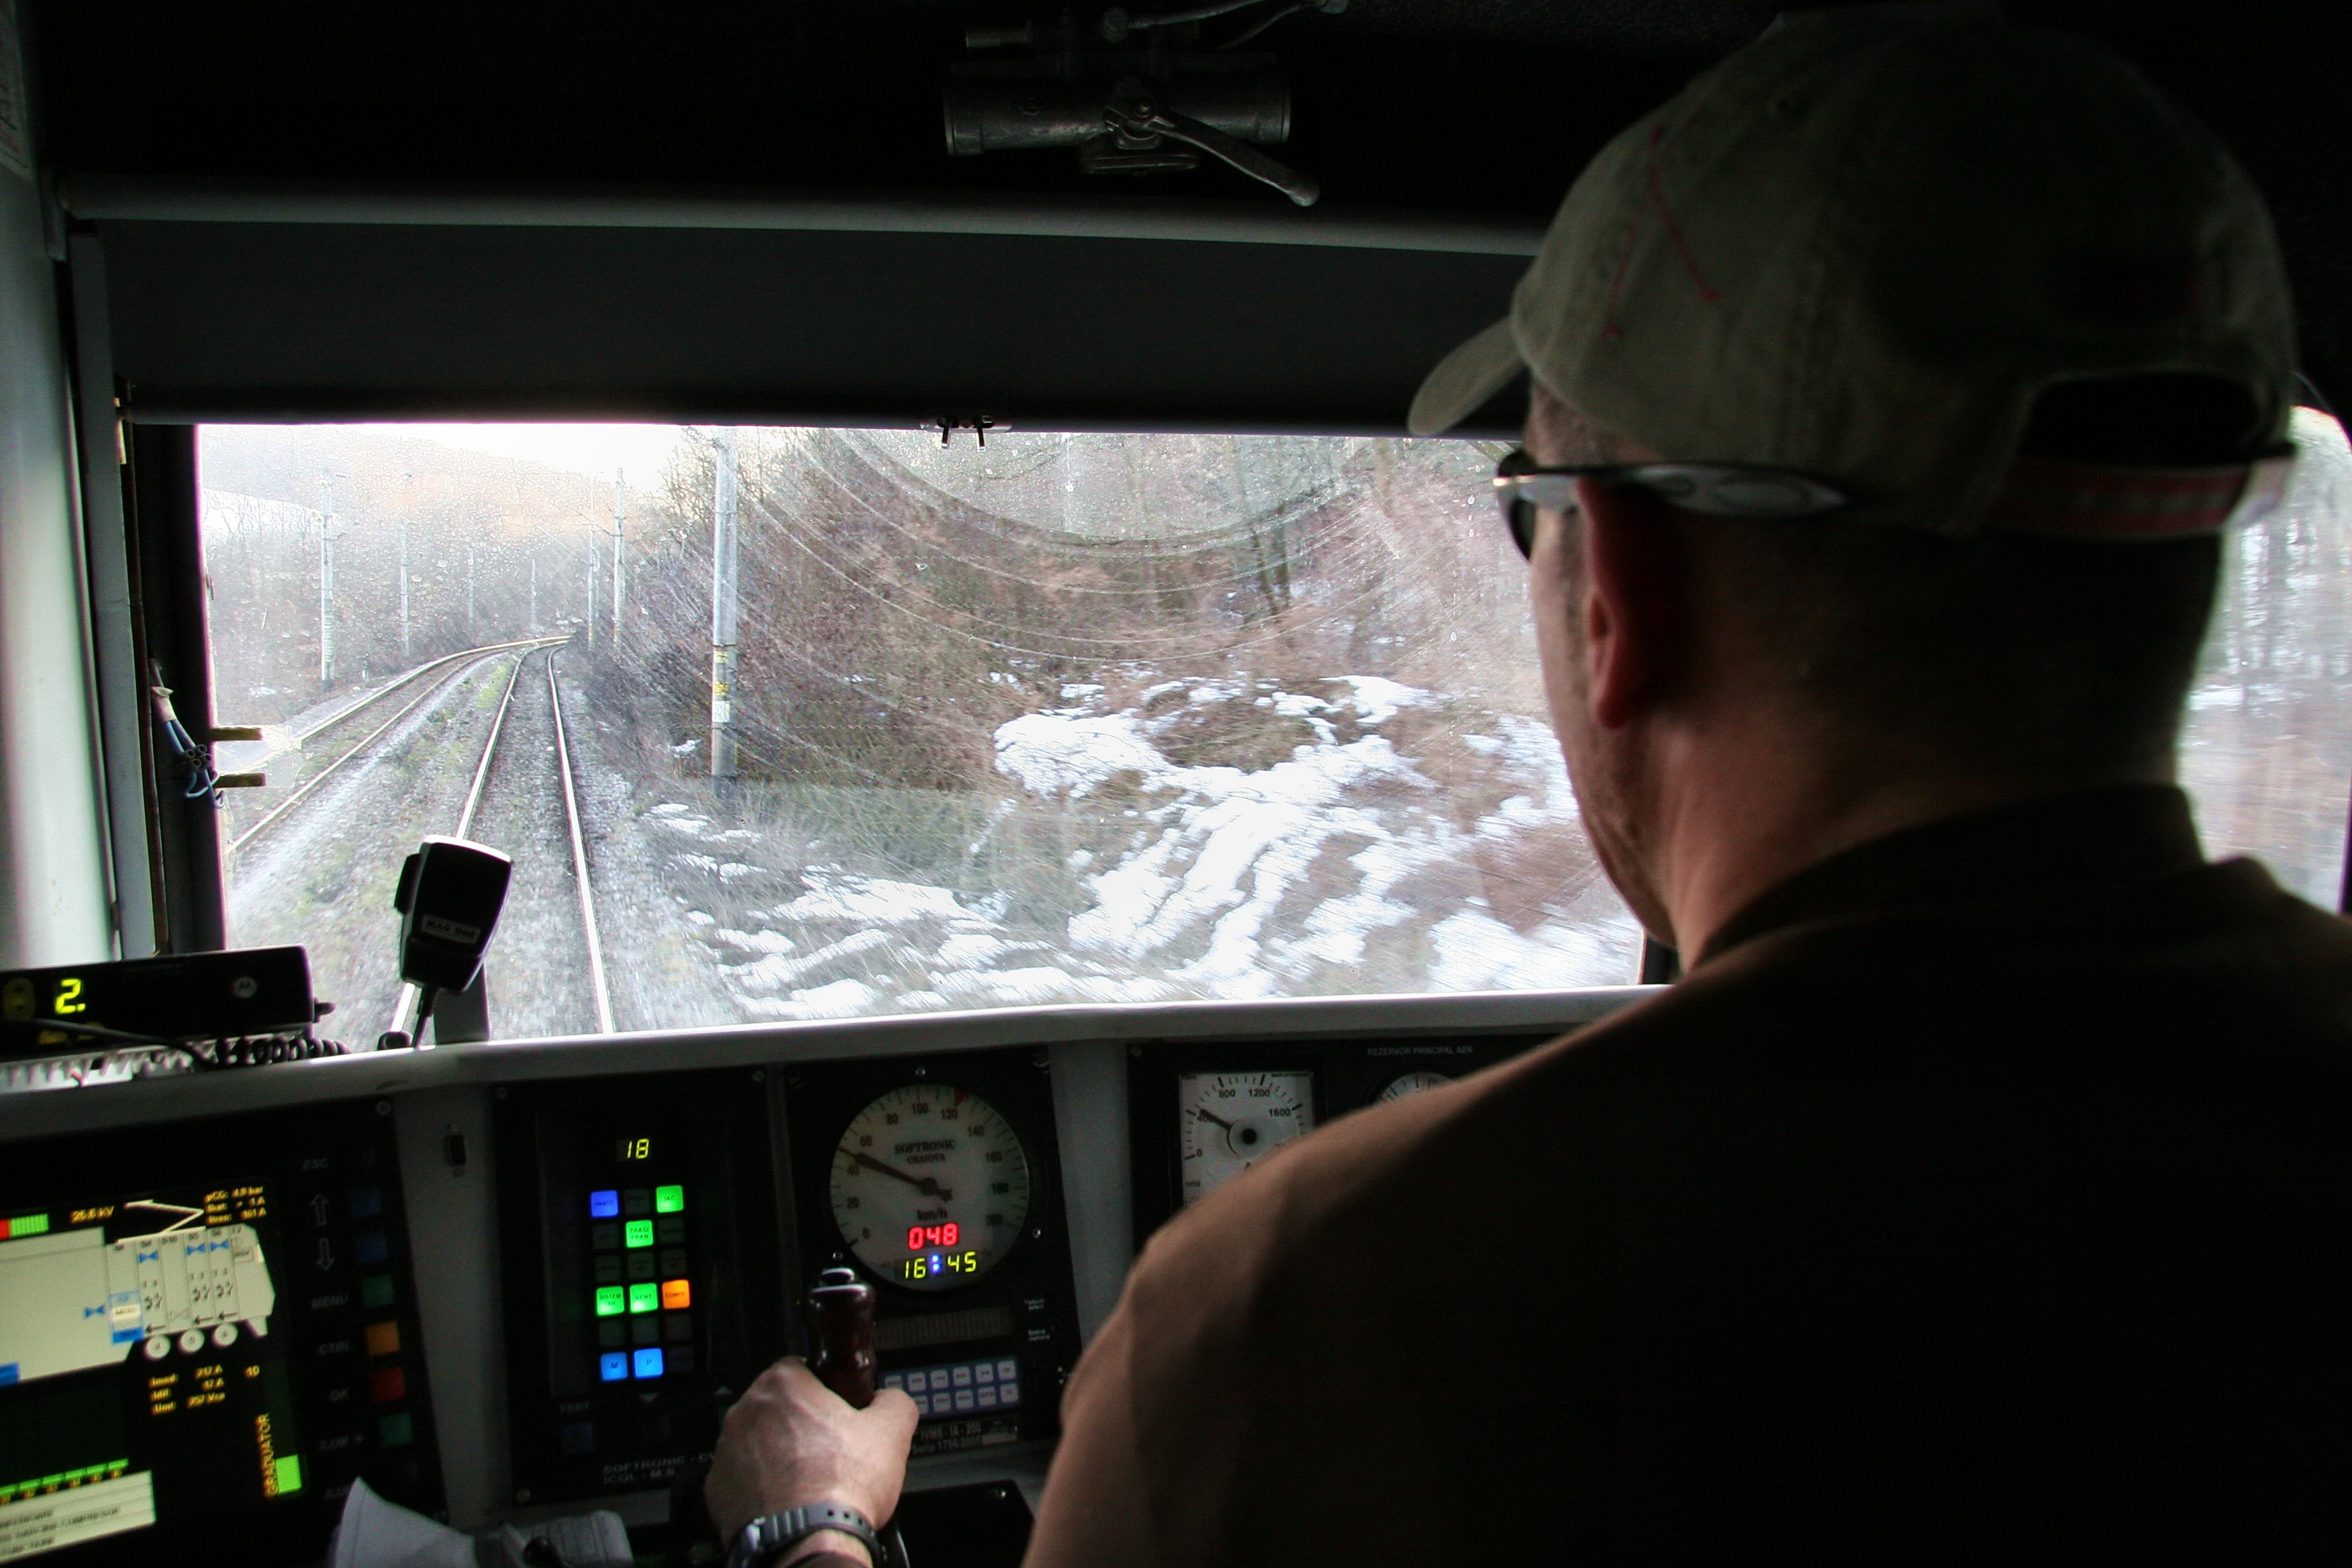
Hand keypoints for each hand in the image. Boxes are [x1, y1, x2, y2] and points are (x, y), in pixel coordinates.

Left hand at [706, 1358, 918, 1547]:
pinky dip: (763, 1484)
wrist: (807, 1542)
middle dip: (802, 1423)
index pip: (805, 1368)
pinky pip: (744, 1477)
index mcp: (783, 1385)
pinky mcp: (717, 1488)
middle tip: (830, 1449)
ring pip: (759, 1441)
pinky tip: (790, 1498)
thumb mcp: (892, 1432)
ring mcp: (727, 1451)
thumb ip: (893, 1401)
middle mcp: (745, 1412)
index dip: (827, 1391)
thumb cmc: (839, 1488)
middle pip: (779, 1406)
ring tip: (812, 1479)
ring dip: (781, 1454)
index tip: (839, 1412)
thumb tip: (889, 1401)